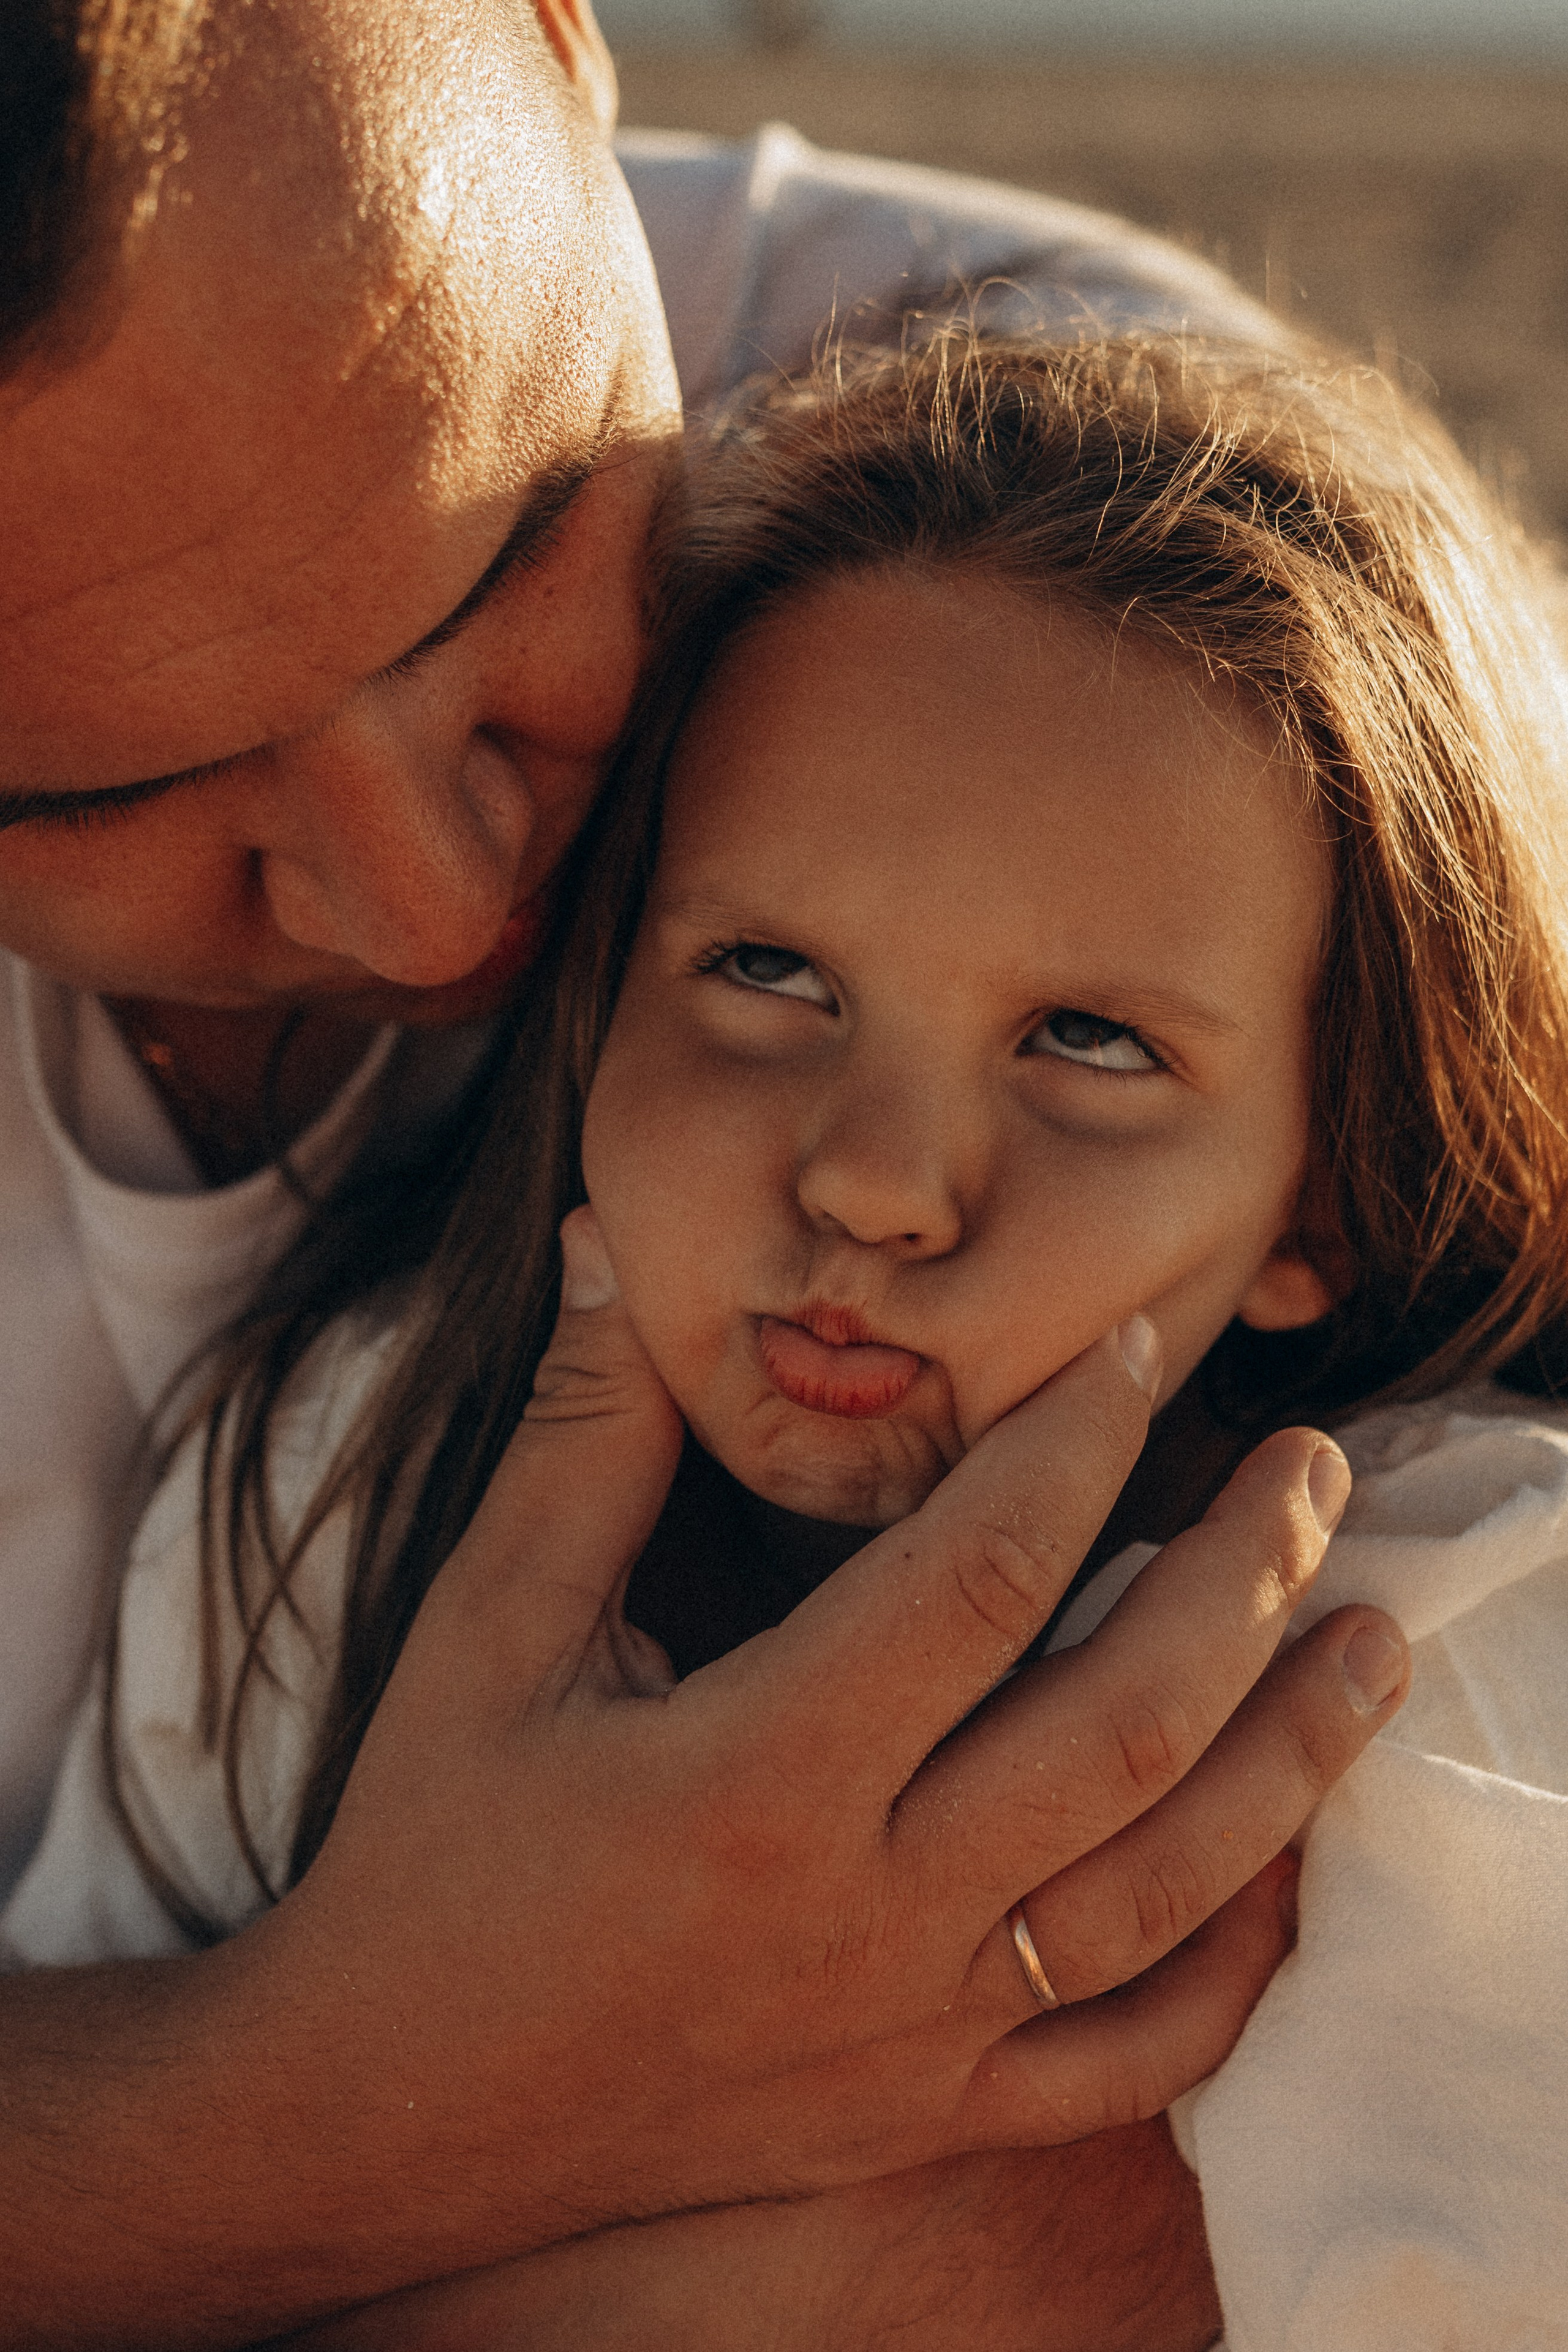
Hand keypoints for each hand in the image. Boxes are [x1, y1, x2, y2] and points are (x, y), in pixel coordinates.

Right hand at [0, 1212, 1403, 2345]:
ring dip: (1293, 1753)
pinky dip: (1231, 1967)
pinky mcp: (925, 2108)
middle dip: (1245, 1577)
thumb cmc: (433, 1852)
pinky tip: (1285, 1867)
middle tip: (1314, 1463)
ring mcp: (914, 2028)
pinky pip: (1127, 2059)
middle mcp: (863, 1908)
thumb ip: (578, 1441)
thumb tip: (604, 1251)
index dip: (1078, 1436)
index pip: (981, 1573)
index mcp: (757, 1773)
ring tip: (1372, 1633)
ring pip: (1166, 1888)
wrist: (395, 2108)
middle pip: (1123, 1721)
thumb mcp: (486, 1632)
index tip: (1142, 1344)